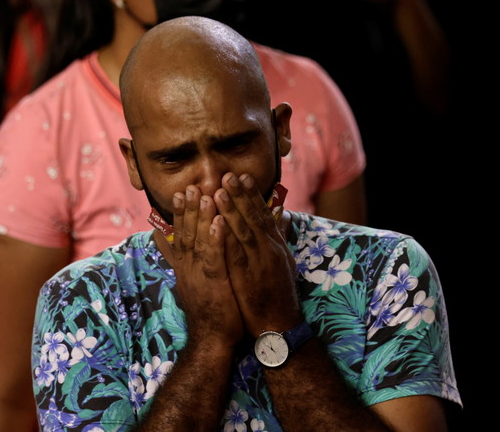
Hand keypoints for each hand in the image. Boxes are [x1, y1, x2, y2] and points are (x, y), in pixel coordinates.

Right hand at [167, 185, 242, 346]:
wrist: (212, 340)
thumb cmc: (207, 310)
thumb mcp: (189, 281)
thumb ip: (177, 259)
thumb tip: (161, 241)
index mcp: (185, 266)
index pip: (180, 234)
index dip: (181, 213)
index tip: (182, 192)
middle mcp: (188, 268)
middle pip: (186, 232)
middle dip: (188, 208)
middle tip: (189, 186)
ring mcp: (199, 275)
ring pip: (198, 241)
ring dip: (200, 217)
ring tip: (204, 195)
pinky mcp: (213, 284)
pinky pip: (213, 258)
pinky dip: (215, 240)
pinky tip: (219, 223)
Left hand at [212, 173, 302, 336]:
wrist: (278, 325)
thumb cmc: (279, 293)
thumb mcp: (285, 261)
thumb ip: (280, 235)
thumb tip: (281, 214)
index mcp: (275, 244)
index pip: (262, 214)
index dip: (251, 194)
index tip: (242, 176)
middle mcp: (268, 249)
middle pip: (253, 217)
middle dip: (240, 194)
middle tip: (227, 174)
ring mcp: (258, 263)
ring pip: (243, 231)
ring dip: (231, 210)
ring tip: (218, 191)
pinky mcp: (247, 277)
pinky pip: (235, 253)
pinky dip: (225, 237)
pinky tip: (214, 224)